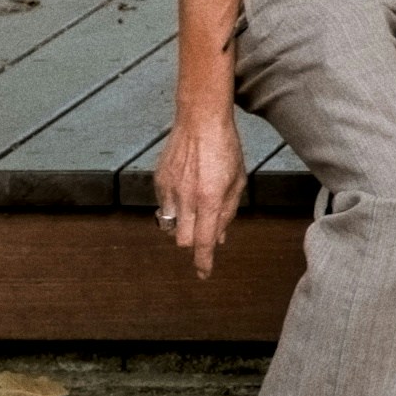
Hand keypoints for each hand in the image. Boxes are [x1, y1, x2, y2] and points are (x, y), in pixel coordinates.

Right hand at [155, 103, 246, 280]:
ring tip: (196, 204)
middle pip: (184, 241)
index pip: (204, 242)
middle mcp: (187, 198)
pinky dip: (175, 206)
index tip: (204, 274)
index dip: (203, 262)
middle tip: (204, 229)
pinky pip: (164, 206)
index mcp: (210, 199)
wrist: (200, 120)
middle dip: (194, 242)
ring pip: (171, 226)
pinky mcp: (158, 182)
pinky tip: (186, 188)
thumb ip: (228, 211)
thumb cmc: (225, 148)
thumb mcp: (237, 181)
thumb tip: (219, 237)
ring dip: (184, 225)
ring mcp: (169, 190)